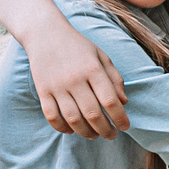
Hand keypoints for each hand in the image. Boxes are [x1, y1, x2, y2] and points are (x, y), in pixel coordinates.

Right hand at [30, 22, 128, 137]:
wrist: (45, 33)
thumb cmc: (78, 46)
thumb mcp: (101, 56)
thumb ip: (114, 78)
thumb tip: (123, 102)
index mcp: (93, 69)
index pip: (110, 101)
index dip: (120, 118)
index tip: (125, 126)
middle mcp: (75, 79)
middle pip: (92, 114)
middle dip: (105, 130)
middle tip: (111, 135)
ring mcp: (57, 86)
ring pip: (73, 119)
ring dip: (86, 132)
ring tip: (94, 135)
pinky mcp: (43, 91)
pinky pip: (52, 116)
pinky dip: (62, 128)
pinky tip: (71, 130)